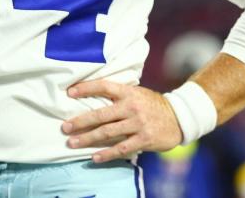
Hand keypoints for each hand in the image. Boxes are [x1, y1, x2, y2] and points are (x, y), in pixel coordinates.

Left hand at [62, 79, 182, 162]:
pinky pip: (121, 148)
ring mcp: (138, 124)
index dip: (87, 88)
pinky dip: (106, 154)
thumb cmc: (153, 105)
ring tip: (72, 143)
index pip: (104, 87)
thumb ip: (119, 94)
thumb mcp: (137, 93)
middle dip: (81, 121)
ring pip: (108, 133)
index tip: (70, 92)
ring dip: (88, 139)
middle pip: (101, 114)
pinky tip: (94, 157)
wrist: (179, 118)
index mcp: (129, 92)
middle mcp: (132, 107)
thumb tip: (92, 95)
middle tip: (65, 127)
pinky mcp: (144, 140)